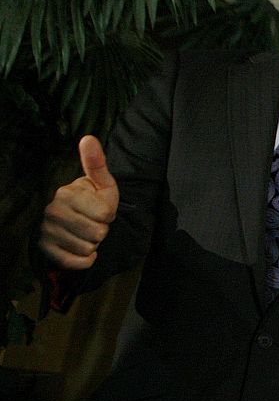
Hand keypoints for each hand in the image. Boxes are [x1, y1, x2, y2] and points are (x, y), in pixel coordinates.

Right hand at [39, 136, 120, 268]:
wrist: (76, 223)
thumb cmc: (93, 201)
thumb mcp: (102, 184)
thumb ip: (97, 164)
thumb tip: (88, 138)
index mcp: (66, 193)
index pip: (106, 213)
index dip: (110, 215)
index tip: (101, 211)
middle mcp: (52, 211)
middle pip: (98, 233)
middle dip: (102, 231)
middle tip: (93, 224)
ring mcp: (47, 231)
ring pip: (88, 248)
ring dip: (94, 245)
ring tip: (85, 234)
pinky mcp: (46, 250)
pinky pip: (76, 263)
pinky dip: (85, 261)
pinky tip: (82, 250)